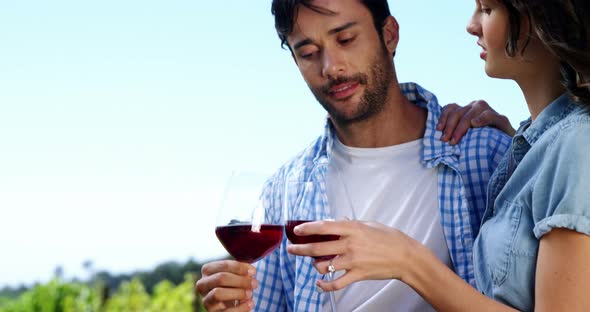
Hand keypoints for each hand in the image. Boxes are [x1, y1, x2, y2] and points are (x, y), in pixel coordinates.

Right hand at [195, 260, 256, 310]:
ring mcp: (206, 300)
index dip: (240, 268)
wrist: (227, 302)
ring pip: (218, 293)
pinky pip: (226, 310)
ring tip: (250, 294)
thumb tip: (251, 272)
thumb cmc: (232, 284)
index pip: (223, 265)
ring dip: (238, 293)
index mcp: (207, 270)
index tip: (253, 272)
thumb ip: (241, 270)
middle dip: (241, 280)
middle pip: (221, 278)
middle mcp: (203, 284)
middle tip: (254, 283)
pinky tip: (250, 303)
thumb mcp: (235, 274)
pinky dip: (241, 307)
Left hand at [286, 220, 419, 291]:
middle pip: (318, 248)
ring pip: (324, 266)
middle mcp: (350, 245)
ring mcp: (353, 261)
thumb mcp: (369, 224)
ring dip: (314, 265)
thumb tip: (337, 220)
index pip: (324, 227)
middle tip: (291, 249)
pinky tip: (319, 283)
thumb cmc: (389, 238)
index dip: (307, 228)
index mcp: (353, 229)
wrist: (406, 257)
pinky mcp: (357, 275)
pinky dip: (325, 285)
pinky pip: (336, 284)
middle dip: (300, 249)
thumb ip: (351, 223)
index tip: (296, 230)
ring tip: (313, 263)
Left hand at [437, 100, 514, 144]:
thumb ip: (454, 131)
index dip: (443, 117)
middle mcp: (476, 106)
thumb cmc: (482, 142)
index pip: (451, 108)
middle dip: (450, 127)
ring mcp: (489, 111)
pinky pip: (489, 115)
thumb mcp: (465, 136)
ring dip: (461, 128)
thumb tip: (439, 134)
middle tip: (445, 141)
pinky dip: (481, 119)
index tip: (438, 129)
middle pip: (458, 112)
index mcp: (467, 109)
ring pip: (471, 114)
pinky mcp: (501, 118)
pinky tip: (475, 125)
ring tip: (455, 140)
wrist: (506, 146)